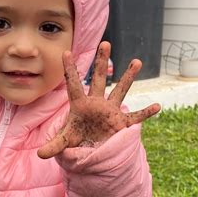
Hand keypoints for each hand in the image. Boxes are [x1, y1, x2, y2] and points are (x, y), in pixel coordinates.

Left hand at [37, 42, 160, 158]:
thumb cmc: (78, 140)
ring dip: (128, 77)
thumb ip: (54, 145)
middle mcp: (97, 104)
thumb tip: (40, 154)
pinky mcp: (121, 123)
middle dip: (102, 62)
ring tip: (136, 61)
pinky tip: (157, 106)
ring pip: (120, 90)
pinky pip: (135, 117)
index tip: (65, 52)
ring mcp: (110, 111)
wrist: (92, 150)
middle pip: (99, 79)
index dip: (70, 70)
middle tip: (105, 42)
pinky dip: (146, 113)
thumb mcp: (65, 142)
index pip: (73, 85)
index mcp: (80, 106)